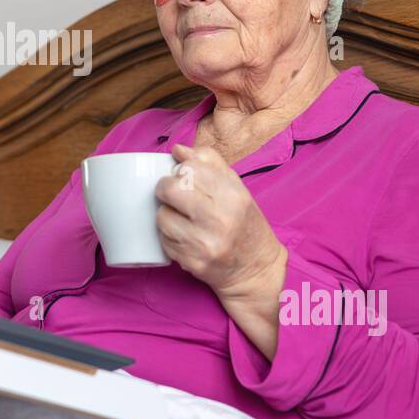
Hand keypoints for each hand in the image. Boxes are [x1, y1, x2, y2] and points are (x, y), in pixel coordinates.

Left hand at [154, 143, 287, 299]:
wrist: (256, 269)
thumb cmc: (245, 223)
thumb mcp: (237, 188)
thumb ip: (209, 163)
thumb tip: (177, 149)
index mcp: (233, 195)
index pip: (190, 168)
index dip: (181, 170)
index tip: (184, 177)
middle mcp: (219, 219)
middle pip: (170, 189)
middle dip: (166, 188)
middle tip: (173, 194)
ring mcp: (204, 243)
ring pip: (162, 216)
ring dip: (166, 214)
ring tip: (181, 217)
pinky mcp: (191, 262)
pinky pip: (164, 240)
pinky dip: (169, 236)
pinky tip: (183, 236)